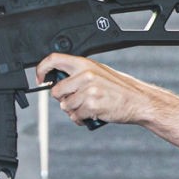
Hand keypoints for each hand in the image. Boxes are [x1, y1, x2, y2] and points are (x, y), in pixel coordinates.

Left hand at [34, 53, 156, 127]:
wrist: (138, 101)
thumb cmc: (119, 89)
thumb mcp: (99, 73)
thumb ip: (79, 74)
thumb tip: (58, 81)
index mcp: (85, 64)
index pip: (54, 59)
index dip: (42, 69)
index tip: (40, 79)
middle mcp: (85, 75)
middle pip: (56, 91)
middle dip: (63, 100)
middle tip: (77, 101)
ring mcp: (88, 90)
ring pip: (66, 106)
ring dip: (74, 111)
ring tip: (88, 108)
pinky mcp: (92, 104)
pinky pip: (75, 116)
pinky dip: (81, 119)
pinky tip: (91, 115)